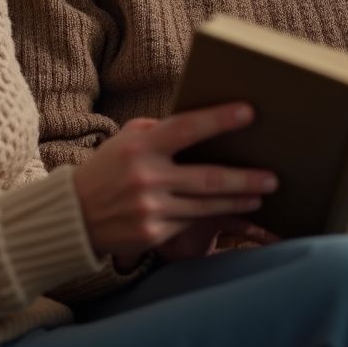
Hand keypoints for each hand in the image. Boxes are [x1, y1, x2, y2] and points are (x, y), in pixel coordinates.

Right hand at [72, 103, 278, 259]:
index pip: (187, 128)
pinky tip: (233, 211)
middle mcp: (147, 176)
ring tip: (261, 195)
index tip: (248, 112)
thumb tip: (198, 121)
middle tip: (273, 177)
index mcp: (141, 145)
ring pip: (206, 205)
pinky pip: (191, 222)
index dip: (219, 119)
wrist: (74, 214)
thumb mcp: (126, 139)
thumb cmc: (107, 168)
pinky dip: (213, 216)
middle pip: (207, 177)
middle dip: (245, 178)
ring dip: (238, 201)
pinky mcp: (153, 234)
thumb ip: (158, 129)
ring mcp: (150, 208)